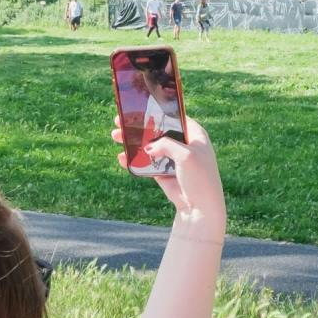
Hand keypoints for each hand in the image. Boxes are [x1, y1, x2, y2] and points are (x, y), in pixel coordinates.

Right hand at [113, 115, 224, 241]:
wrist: (200, 209)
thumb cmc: (200, 179)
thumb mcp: (186, 154)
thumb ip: (166, 144)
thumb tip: (149, 147)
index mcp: (196, 135)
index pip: (175, 117)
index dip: (157, 112)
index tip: (139, 108)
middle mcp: (184, 145)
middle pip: (158, 131)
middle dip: (139, 127)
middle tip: (120, 122)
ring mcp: (173, 159)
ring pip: (150, 146)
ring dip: (133, 142)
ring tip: (116, 137)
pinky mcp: (164, 173)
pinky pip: (147, 163)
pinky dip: (135, 160)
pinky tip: (122, 158)